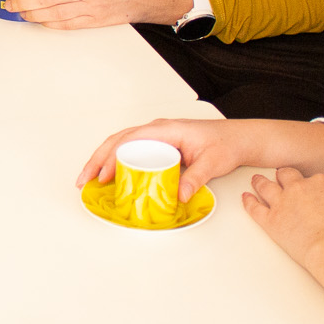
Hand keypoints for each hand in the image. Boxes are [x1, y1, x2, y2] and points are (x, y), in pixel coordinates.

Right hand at [78, 118, 323, 200]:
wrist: (240, 138)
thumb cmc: (227, 144)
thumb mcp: (213, 163)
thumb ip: (195, 177)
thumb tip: (177, 194)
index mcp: (166, 129)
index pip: (129, 140)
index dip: (111, 157)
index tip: (103, 177)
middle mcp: (158, 129)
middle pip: (117, 140)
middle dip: (97, 160)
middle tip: (83, 180)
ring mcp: (158, 135)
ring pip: (121, 143)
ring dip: (104, 159)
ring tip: (91, 179)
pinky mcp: (161, 143)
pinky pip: (132, 149)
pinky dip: (117, 160)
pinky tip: (113, 175)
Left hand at [244, 167, 323, 312]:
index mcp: (322, 183)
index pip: (311, 178)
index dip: (307, 183)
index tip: (306, 187)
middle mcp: (300, 188)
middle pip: (286, 175)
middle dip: (281, 175)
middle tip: (278, 175)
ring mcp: (283, 202)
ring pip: (266, 186)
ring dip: (259, 183)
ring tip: (255, 181)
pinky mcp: (271, 220)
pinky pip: (254, 208)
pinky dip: (248, 202)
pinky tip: (246, 199)